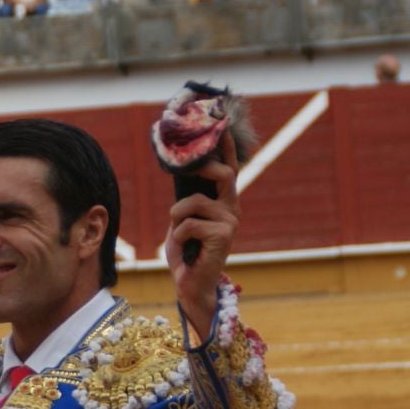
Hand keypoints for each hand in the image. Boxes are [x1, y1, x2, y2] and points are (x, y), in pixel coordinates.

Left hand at [165, 134, 239, 340]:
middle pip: (223, 174)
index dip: (227, 146)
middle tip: (188, 170)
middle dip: (204, 168)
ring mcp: (231, 222)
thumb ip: (186, 198)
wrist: (191, 285)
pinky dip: (178, 235)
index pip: (229, 168)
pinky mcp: (224, 236)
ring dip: (177, 216)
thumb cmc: (186, 253)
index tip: (222, 122)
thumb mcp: (182, 219)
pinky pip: (189, 223)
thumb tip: (180, 171)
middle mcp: (232, 209)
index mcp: (224, 202)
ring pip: (195, 202)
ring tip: (177, 232)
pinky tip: (185, 248)